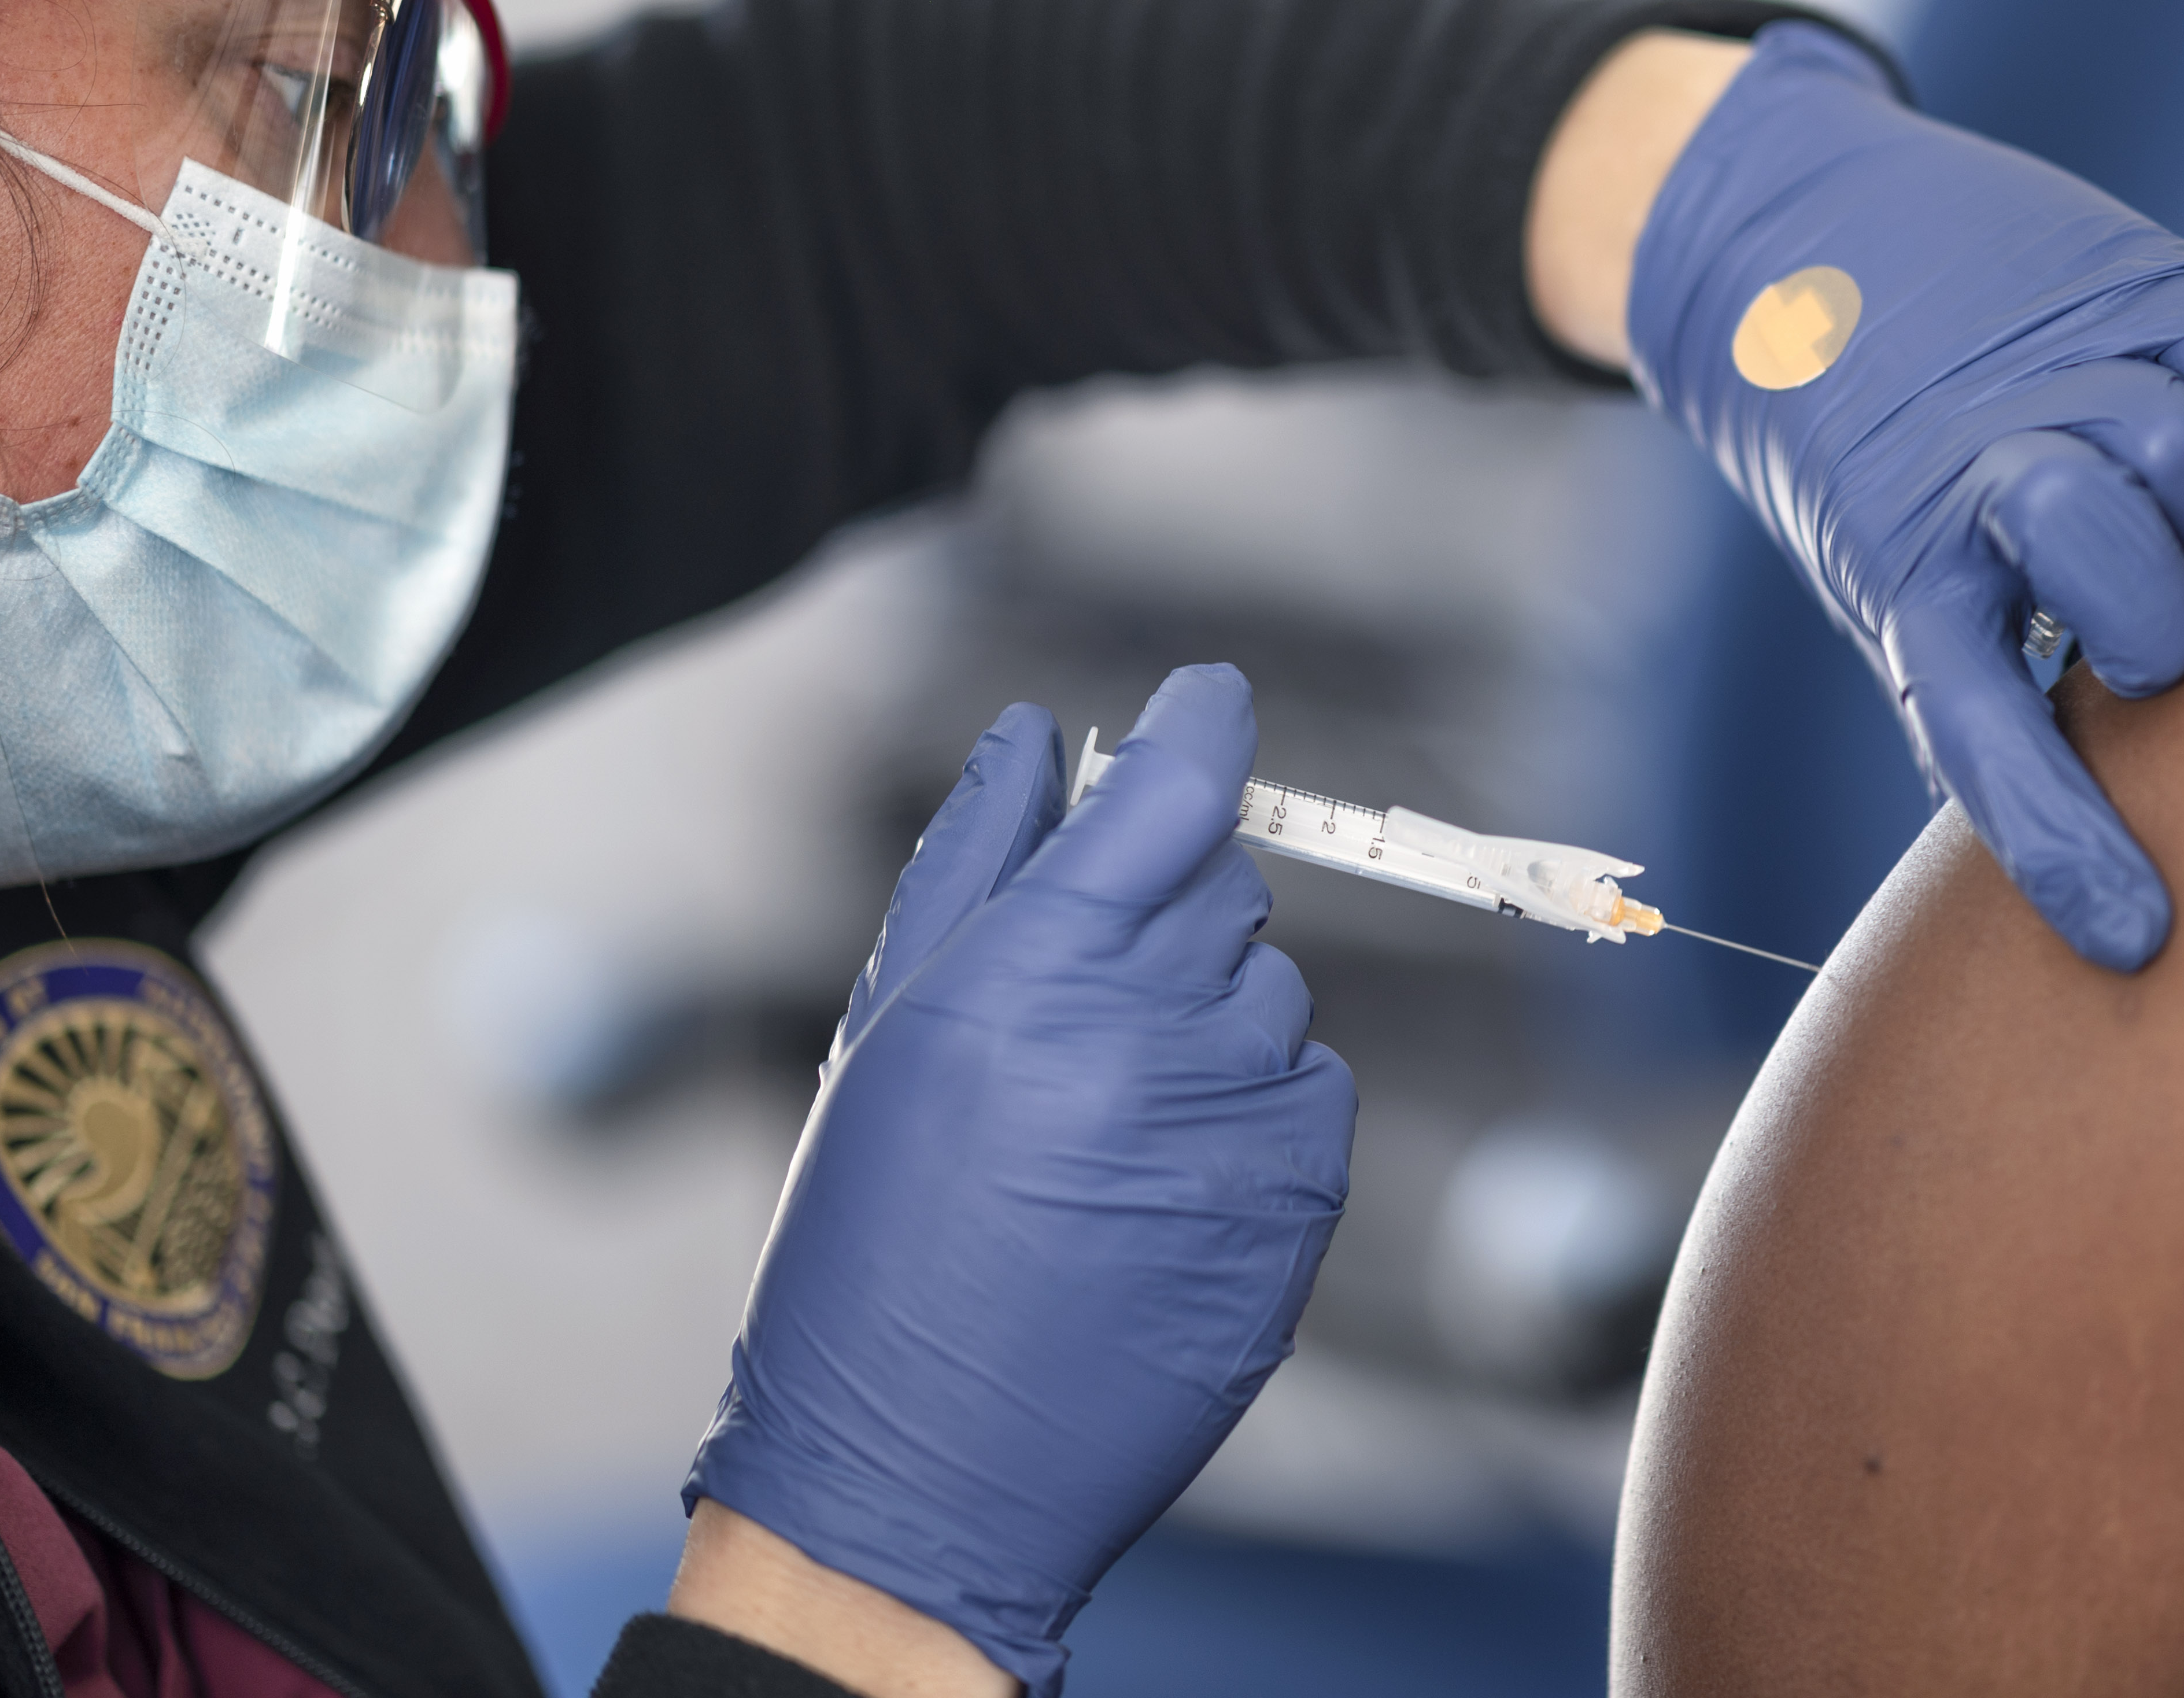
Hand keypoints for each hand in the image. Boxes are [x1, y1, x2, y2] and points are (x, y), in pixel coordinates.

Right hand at [680, 666, 1355, 1696]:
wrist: (920, 1478)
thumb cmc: (873, 1251)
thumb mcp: (888, 1034)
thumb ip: (974, 862)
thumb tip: (1036, 732)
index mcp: (1038, 969)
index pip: (1178, 787)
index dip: (1202, 726)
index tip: (1208, 705)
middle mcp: (1155, 1028)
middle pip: (1227, 883)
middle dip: (1168, 912)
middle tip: (1079, 1010)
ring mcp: (1241, 1120)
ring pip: (1272, 991)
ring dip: (1207, 1025)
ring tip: (1099, 1131)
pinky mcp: (1299, 1204)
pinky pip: (1311, 1091)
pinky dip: (1254, 1115)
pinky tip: (1158, 1187)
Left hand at [1622, 22, 2183, 965]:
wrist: (1794, 240)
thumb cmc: (1867, 448)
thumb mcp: (1892, 575)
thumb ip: (1983, 676)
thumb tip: (2096, 828)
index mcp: (1908, 575)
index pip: (1987, 741)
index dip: (2064, 846)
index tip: (2136, 939)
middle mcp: (1982, 474)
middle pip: (2136, 586)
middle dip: (2167, 629)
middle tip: (2151, 622)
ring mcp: (2063, 368)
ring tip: (2164, 508)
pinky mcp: (2135, 278)